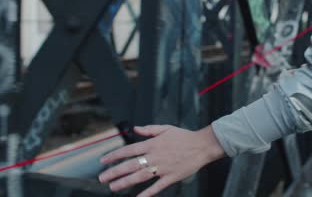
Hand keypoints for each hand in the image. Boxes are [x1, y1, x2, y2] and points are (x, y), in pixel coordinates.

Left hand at [98, 125, 224, 196]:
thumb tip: (135, 128)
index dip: (114, 155)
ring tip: (113, 187)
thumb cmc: (184, 136)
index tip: (103, 161)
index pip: (129, 150)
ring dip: (125, 182)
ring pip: (140, 176)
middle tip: (102, 178)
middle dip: (114, 172)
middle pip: (131, 165)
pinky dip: (146, 194)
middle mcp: (155, 156)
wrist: (202, 145)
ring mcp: (163, 168)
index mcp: (153, 144)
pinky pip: (157, 187)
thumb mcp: (166, 128)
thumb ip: (149, 130)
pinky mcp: (171, 177)